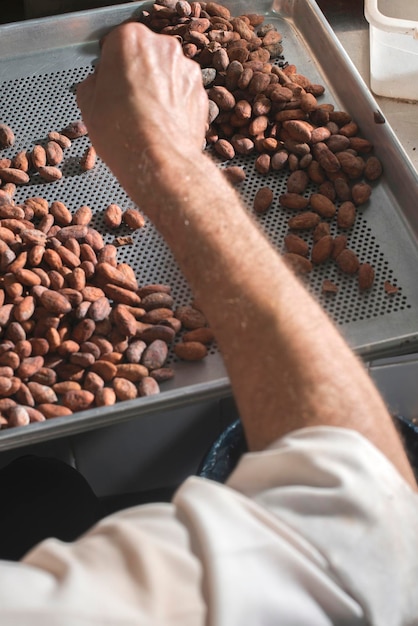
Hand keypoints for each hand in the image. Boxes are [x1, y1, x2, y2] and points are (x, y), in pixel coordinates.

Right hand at [76, 22, 208, 195]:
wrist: (160, 161)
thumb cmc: (124, 132)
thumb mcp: (87, 104)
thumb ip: (93, 83)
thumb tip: (98, 84)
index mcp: (129, 39)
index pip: (115, 44)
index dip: (110, 66)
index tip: (108, 83)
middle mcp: (163, 47)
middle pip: (145, 55)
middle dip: (137, 74)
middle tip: (125, 102)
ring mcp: (186, 69)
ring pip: (167, 73)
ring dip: (158, 88)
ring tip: (146, 117)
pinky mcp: (201, 92)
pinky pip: (183, 93)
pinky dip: (175, 104)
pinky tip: (162, 124)